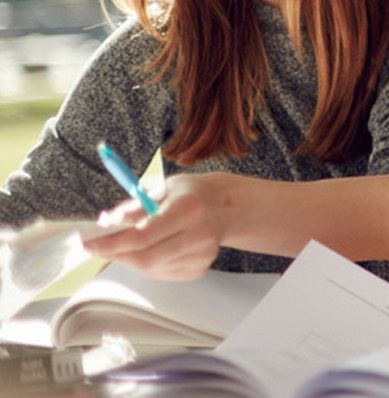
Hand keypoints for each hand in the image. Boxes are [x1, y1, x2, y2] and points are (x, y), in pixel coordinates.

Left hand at [84, 172, 234, 280]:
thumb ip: (133, 208)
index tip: (90, 244)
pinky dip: (148, 263)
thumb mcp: (161, 189)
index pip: (143, 236)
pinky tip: (155, 248)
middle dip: (117, 254)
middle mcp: (200, 235)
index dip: (112, 243)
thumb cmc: (191, 195)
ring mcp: (202, 256)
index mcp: (189, 209)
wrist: (225, 207)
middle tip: (100, 247)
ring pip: (150, 268)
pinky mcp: (199, 269)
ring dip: (132, 257)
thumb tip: (106, 223)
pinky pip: (161, 272)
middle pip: (145, 259)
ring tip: (133, 241)